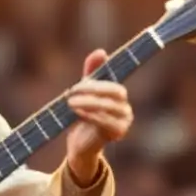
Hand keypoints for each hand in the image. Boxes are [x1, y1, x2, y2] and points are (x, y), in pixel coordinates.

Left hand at [66, 50, 133, 183]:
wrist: (80, 144)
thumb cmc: (82, 116)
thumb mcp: (84, 92)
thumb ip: (91, 73)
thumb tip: (101, 51)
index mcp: (119, 96)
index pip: (115, 80)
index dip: (105, 72)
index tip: (93, 66)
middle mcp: (125, 107)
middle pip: (116, 91)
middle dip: (94, 88)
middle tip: (73, 89)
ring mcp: (124, 121)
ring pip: (109, 106)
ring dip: (88, 102)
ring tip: (70, 102)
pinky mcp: (118, 133)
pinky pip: (105, 121)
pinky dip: (90, 115)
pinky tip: (78, 112)